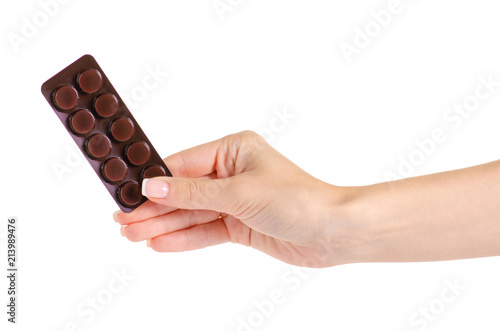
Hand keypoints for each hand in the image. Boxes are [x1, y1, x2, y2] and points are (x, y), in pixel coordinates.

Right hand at [114, 131, 352, 266]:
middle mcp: (232, 172)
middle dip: (154, 207)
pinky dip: (184, 238)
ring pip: (192, 213)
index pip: (184, 165)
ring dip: (163, 225)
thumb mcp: (238, 193)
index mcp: (234, 150)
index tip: (127, 193)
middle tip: (123, 221)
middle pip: (184, 191)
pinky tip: (159, 243)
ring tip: (132, 236)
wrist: (331, 232)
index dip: (155, 181)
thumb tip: (153, 185)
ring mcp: (234, 200)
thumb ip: (193, 192)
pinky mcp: (239, 224)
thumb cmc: (297, 199)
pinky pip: (205, 230)